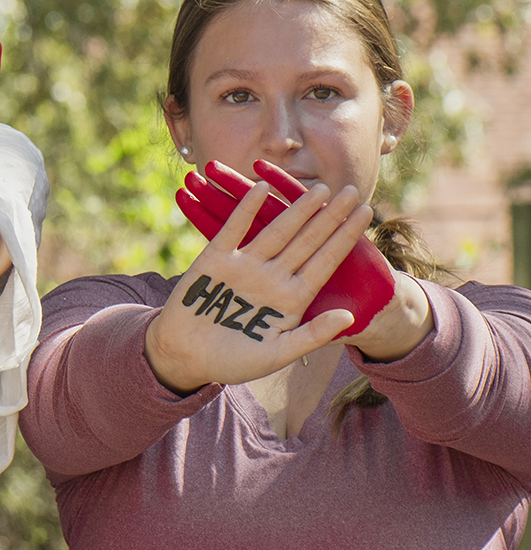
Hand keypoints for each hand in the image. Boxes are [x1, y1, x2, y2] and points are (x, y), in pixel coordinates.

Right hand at [177, 159, 397, 339]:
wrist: (184, 357)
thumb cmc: (232, 362)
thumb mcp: (276, 354)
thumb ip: (312, 335)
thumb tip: (349, 315)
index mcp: (292, 298)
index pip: (325, 261)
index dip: (345, 237)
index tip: (366, 213)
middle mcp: (273, 276)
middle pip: (307, 241)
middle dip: (329, 216)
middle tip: (352, 190)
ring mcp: (245, 266)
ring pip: (277, 231)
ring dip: (297, 209)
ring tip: (319, 187)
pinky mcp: (215, 260)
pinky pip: (233, 229)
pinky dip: (246, 209)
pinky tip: (262, 188)